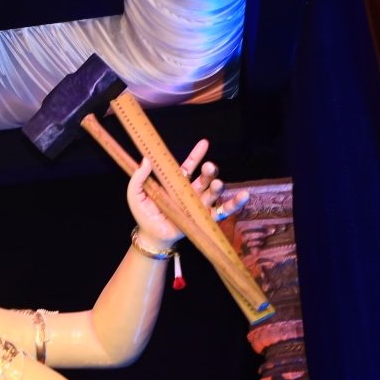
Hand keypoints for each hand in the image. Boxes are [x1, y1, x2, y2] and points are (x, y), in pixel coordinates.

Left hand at [127, 139, 249, 245]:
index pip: (189, 166)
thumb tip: (146, 161)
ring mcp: (199, 204)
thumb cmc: (144, 214)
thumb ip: (138, 178)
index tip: (204, 143)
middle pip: (204, 177)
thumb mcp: (136, 194)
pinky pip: (223, 211)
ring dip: (218, 186)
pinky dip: (234, 204)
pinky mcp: (205, 218)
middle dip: (209, 171)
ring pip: (213, 192)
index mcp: (177, 183)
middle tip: (208, 167)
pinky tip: (244, 196)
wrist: (151, 236)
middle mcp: (191, 191)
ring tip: (216, 184)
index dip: (197, 155)